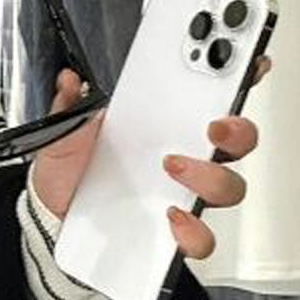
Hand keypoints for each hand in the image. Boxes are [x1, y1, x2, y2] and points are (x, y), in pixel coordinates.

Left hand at [29, 57, 272, 261]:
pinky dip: (194, 230)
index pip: (212, 99)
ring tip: (173, 166)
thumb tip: (70, 82)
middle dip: (238, 128)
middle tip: (215, 124)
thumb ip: (70, 106)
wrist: (52, 220)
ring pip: (228, 187)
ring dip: (210, 175)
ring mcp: (184, 198)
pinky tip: (172, 216)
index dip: (238, 77)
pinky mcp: (174, 235)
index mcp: (166, 128)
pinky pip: (202, 238)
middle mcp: (186, 161)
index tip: (247, 61)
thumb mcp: (66, 133)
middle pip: (238, 143)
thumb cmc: (72, 174)